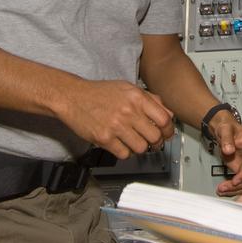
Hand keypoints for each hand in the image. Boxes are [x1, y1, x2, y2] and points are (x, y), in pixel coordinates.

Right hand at [55, 79, 174, 159]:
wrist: (72, 96)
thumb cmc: (99, 92)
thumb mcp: (127, 88)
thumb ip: (149, 99)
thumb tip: (168, 113)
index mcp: (136, 97)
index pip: (164, 119)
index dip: (169, 130)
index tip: (167, 134)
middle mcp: (128, 111)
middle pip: (155, 136)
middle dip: (156, 142)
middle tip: (153, 142)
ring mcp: (116, 126)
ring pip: (141, 148)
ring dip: (140, 148)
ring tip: (135, 143)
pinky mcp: (104, 138)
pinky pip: (124, 154)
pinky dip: (125, 152)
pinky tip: (122, 145)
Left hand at [208, 114, 241, 195]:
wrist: (224, 130)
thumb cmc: (228, 127)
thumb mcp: (225, 129)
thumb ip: (227, 139)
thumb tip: (229, 150)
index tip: (235, 181)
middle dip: (239, 185)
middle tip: (225, 188)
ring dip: (235, 189)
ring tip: (222, 190)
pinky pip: (241, 182)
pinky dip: (233, 187)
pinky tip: (224, 189)